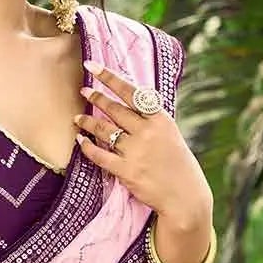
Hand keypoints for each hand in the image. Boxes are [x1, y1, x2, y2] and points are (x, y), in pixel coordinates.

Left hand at [74, 63, 213, 229]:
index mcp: (160, 119)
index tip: (93, 66)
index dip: (110, 77)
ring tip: (77, 118)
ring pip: (104, 130)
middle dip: (96, 98)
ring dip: (88, 122)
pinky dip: (87, 147)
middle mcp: (147, 132)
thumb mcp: (171, 135)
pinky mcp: (126, 171)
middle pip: (115, 109)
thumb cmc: (178, 165)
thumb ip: (151, 121)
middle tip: (83, 91)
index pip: (131, 92)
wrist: (184, 196)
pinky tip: (81, 141)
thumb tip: (130, 105)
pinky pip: (100, 155)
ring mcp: (136, 151)